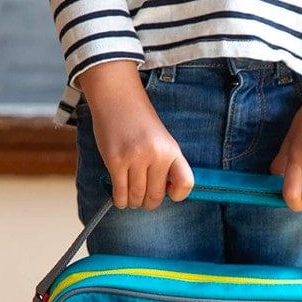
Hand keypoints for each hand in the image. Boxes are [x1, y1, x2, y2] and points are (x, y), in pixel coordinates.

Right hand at [77, 61, 193, 208]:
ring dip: (133, 203)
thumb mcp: (162, 140)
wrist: (117, 98)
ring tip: (131, 199)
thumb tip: (163, 194)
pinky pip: (120, 192)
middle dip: (148, 203)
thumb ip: (166, 164)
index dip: (178, 195)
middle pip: (156, 196)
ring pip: (136, 197)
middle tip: (143, 201)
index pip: (185, 183)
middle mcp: (156, 155)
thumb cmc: (139, 122)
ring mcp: (135, 158)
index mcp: (172, 150)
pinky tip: (120, 197)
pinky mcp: (115, 161)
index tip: (168, 193)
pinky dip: (120, 200)